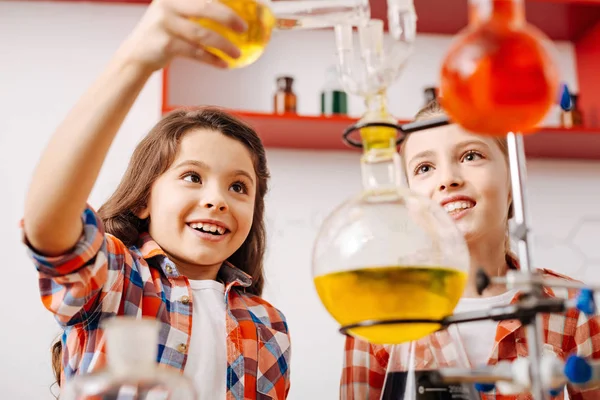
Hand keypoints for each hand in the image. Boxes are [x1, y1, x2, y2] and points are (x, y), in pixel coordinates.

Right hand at [118, 0, 247, 71]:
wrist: (137, 54)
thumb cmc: (164, 33)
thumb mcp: (176, 13)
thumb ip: (198, 9)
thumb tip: (233, 16)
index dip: (224, 3)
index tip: (247, 1)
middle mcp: (168, 3)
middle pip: (205, 7)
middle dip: (228, 18)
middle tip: (243, 28)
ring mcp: (165, 23)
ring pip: (202, 33)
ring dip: (224, 45)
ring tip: (237, 54)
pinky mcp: (165, 44)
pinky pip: (195, 52)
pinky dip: (212, 59)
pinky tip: (224, 64)